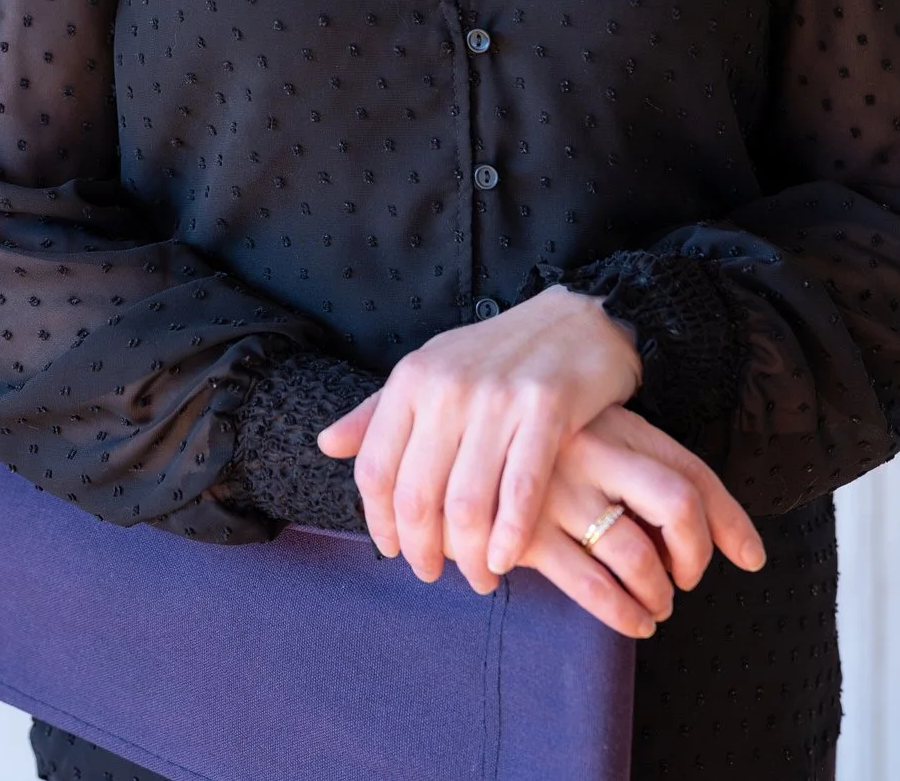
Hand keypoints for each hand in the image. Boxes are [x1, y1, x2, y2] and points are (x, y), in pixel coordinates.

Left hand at [317, 287, 639, 590]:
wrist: (574, 322)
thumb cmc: (494, 356)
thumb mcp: (429, 371)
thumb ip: (378, 413)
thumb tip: (326, 445)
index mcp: (410, 380)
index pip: (376, 468)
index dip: (379, 521)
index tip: (391, 551)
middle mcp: (446, 388)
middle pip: (417, 494)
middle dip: (422, 548)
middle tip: (433, 573)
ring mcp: (496, 398)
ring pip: (467, 501)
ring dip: (469, 555)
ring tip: (478, 578)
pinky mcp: (546, 408)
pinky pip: (521, 490)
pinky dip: (510, 535)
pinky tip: (506, 559)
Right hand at [512, 407, 767, 637]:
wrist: (445, 452)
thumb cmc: (526, 457)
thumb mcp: (585, 441)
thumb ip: (638, 471)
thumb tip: (726, 544)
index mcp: (611, 424)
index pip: (691, 470)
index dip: (729, 521)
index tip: (747, 556)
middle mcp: (589, 450)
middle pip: (677, 503)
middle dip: (696, 555)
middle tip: (686, 580)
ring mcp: (555, 488)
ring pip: (638, 554)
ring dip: (659, 595)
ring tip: (654, 606)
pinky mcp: (522, 528)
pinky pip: (592, 584)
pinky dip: (623, 612)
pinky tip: (631, 620)